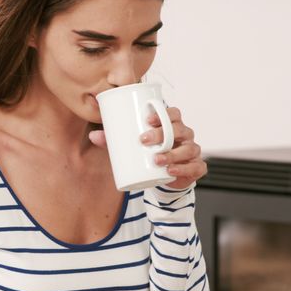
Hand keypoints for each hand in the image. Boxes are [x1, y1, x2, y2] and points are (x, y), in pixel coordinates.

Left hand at [88, 107, 206, 189]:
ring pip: (187, 148)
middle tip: (143, 140)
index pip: (173, 113)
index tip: (147, 120)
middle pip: (178, 129)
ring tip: (155, 159)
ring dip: (171, 153)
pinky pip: (195, 166)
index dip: (163, 114)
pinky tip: (171, 171)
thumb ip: (114, 140)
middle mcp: (185, 135)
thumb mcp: (132, 145)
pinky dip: (183, 169)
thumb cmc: (149, 153)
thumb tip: (94, 136)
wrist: (165, 177)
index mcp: (172, 124)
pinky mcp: (196, 167)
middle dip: (162, 134)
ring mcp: (193, 151)